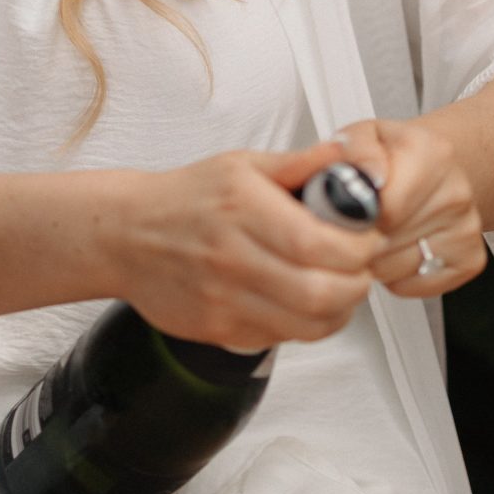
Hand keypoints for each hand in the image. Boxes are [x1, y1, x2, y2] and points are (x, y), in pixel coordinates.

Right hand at [112, 138, 391, 352]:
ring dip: (339, 311)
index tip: (367, 240)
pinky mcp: (219, 329)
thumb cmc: (184, 198)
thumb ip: (299, 163)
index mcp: (244, 209)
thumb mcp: (242, 165)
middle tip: (362, 268)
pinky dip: (306, 325)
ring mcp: (224, 299)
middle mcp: (233, 257)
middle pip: (321, 292)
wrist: (126, 234)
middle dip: (358, 284)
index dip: (359, 249)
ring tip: (341, 288)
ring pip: (307, 325)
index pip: (320, 244)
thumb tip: (347, 155)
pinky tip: (306, 303)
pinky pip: (281, 338)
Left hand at [327, 117, 486, 299]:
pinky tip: (397, 250)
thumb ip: (354, 150)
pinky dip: (397, 277)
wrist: (434, 168)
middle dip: (362, 236)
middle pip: (387, 241)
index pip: (387, 208)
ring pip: (395, 269)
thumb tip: (366, 178)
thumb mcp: (364, 135)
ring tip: (378, 231)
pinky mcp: (471, 260)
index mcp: (433, 154)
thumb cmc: (395, 155)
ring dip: (376, 258)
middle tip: (361, 219)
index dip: (356, 214)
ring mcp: (468, 229)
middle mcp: (457, 192)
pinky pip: (415, 286)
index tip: (351, 206)